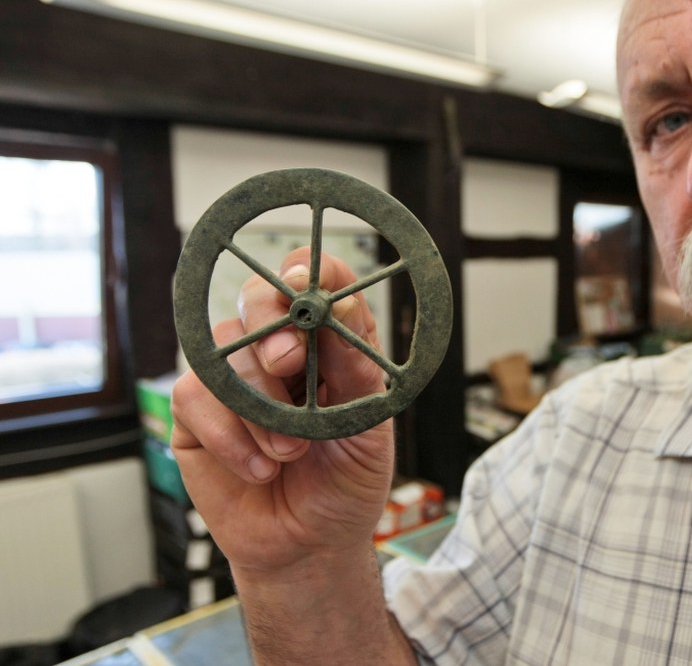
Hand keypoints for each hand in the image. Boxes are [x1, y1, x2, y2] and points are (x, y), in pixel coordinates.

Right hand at [171, 247, 393, 574]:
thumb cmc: (346, 482)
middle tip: (291, 361)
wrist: (311, 546)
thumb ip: (356, 368)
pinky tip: (259, 467)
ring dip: (261, 404)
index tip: (307, 282)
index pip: (313, 283)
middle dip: (271, 324)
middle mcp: (278, 352)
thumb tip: (342, 306)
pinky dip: (230, 434)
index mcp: (328, 345)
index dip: (308, 272)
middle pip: (257, 297)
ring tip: (291, 451)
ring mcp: (233, 380)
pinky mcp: (196, 415)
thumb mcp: (369, 426)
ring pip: (226, 350)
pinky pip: (195, 396)